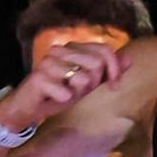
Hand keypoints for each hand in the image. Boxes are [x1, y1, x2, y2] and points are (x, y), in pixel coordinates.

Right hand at [0, 37, 128, 136]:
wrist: (26, 109)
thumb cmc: (57, 94)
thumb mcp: (86, 85)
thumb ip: (106, 71)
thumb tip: (129, 59)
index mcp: (72, 47)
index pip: (104, 50)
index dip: (114, 69)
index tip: (113, 86)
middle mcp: (60, 50)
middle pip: (96, 63)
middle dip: (94, 83)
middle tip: (80, 91)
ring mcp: (48, 62)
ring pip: (83, 77)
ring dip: (78, 92)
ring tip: (65, 94)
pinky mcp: (39, 78)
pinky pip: (66, 92)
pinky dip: (64, 100)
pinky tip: (54, 99)